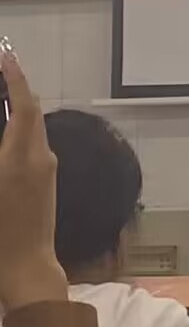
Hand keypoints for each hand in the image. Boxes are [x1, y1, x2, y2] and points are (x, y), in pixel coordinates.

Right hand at [0, 48, 65, 313]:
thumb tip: (2, 129)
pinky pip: (31, 147)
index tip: (5, 57)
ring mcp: (47, 170)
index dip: (15, 79)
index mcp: (22, 158)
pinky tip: (1, 135)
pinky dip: (17, 133)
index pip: (25, 106)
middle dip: (13, 91)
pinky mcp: (46, 182)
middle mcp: (41, 158)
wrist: (25, 270)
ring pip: (32, 130)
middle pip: (30, 114)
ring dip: (15, 112)